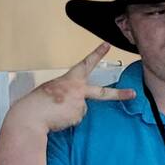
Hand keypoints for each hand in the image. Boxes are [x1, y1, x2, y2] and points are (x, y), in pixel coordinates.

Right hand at [18, 44, 133, 132]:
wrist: (31, 117)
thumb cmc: (37, 102)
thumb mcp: (52, 89)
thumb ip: (67, 92)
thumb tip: (76, 103)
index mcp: (70, 79)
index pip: (86, 63)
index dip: (97, 53)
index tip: (107, 45)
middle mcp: (79, 90)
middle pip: (103, 93)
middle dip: (120, 94)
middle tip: (133, 93)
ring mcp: (80, 104)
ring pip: (80, 109)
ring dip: (70, 111)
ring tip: (55, 111)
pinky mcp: (79, 116)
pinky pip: (75, 118)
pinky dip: (67, 119)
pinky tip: (57, 118)